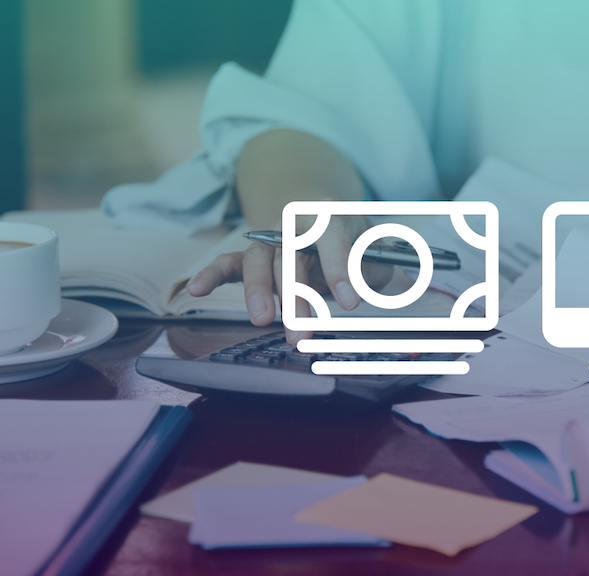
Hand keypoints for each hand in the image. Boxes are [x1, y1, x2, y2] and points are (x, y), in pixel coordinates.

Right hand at [186, 215, 392, 343]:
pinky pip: (229, 262)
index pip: (332, 237)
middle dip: (295, 294)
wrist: (328, 220)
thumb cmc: (354, 243)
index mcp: (331, 215)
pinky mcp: (253, 255)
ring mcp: (270, 238)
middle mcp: (295, 223)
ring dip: (259, 292)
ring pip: (259, 260)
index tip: (350, 302)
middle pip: (290, 255)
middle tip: (301, 329)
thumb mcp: (374, 252)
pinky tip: (196, 289)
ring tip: (262, 321)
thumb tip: (354, 290)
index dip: (340, 268)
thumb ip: (367, 268)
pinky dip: (211, 274)